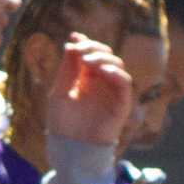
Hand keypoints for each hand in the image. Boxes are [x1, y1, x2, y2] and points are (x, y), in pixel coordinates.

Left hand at [45, 33, 132, 147]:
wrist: (70, 146)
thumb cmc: (62, 122)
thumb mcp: (59, 91)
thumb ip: (67, 69)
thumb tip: (72, 43)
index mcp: (85, 77)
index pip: (90, 53)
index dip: (85, 42)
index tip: (74, 37)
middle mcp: (101, 82)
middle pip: (105, 55)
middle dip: (93, 48)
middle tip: (81, 49)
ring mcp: (111, 91)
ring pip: (117, 65)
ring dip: (103, 58)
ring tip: (88, 61)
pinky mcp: (121, 103)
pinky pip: (125, 83)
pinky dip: (116, 73)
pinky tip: (103, 71)